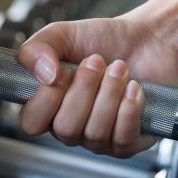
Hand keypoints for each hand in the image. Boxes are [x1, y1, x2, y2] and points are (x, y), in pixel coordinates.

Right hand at [17, 14, 177, 157]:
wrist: (146, 40)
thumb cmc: (103, 40)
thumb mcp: (61, 35)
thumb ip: (36, 49)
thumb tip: (44, 76)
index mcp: (48, 107)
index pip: (31, 124)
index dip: (47, 99)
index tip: (63, 70)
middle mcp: (71, 128)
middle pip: (65, 129)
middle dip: (85, 89)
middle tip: (97, 61)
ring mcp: (98, 139)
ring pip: (95, 133)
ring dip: (110, 93)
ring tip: (119, 68)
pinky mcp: (128, 142)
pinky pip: (122, 140)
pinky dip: (129, 109)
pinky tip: (134, 88)